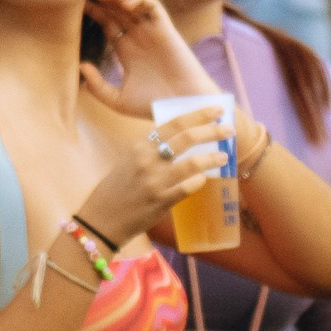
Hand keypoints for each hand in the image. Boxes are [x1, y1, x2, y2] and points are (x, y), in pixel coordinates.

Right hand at [73, 116, 225, 240]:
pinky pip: (188, 188)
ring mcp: (154, 181)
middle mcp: (146, 159)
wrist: (101, 219)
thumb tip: (179, 141)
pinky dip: (199, 181)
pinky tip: (205, 179)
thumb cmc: (117, 189)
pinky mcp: (160, 201)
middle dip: (212, 131)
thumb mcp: (129, 161)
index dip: (197, 115)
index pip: (173, 123)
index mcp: (139, 146)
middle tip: (229, 129)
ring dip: (212, 158)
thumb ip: (151, 150)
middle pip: (186, 138)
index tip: (216, 111)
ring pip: (191, 163)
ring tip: (224, 157)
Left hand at [83, 0, 216, 111]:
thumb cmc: (155, 106)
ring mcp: (152, 31)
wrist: (184, 108)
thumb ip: (98, 87)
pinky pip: (153, 6)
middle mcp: (138, 37)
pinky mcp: (166, 29)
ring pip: (132, 3)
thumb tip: (81, 66)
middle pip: (116, 9)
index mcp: (127, 50)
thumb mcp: (118, 101)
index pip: (107, 23)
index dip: (93, 12)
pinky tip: (125, 3)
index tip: (74, 6)